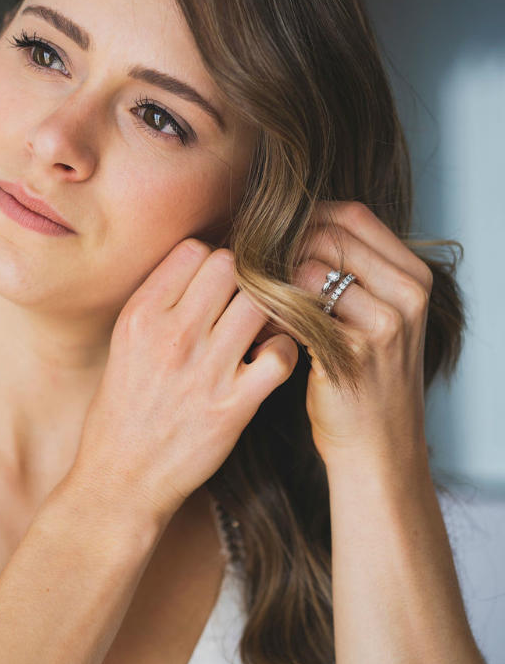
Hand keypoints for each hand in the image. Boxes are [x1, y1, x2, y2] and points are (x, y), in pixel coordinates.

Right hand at [73, 238, 298, 522]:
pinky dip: (283, 352)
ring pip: (261, 302)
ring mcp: (205, 371)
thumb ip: (160, 305)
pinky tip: (266, 364)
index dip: (212, 264)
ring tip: (257, 333)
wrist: (121, 480)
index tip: (215, 288)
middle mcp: (172, 336)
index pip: (195, 250)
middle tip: (240, 308)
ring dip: (267, 313)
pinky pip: (282, 354)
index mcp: (140, 316)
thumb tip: (204, 267)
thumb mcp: (123, 345)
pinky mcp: (233, 406)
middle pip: (231, 266)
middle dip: (241, 282)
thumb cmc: (122, 412)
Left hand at [263, 200, 433, 466]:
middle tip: (252, 267)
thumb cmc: (363, 378)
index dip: (305, 219)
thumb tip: (284, 226)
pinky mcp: (352, 354)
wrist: (378, 448)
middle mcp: (406, 295)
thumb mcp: (373, 316)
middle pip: (328, 236)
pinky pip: (298, 311)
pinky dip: (273, 314)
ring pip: (309, 268)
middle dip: (282, 248)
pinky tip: (262, 330)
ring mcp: (383, 324)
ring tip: (258, 301)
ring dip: (274, 280)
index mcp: (412, 276)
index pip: (351, 215)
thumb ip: (346, 271)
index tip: (272, 236)